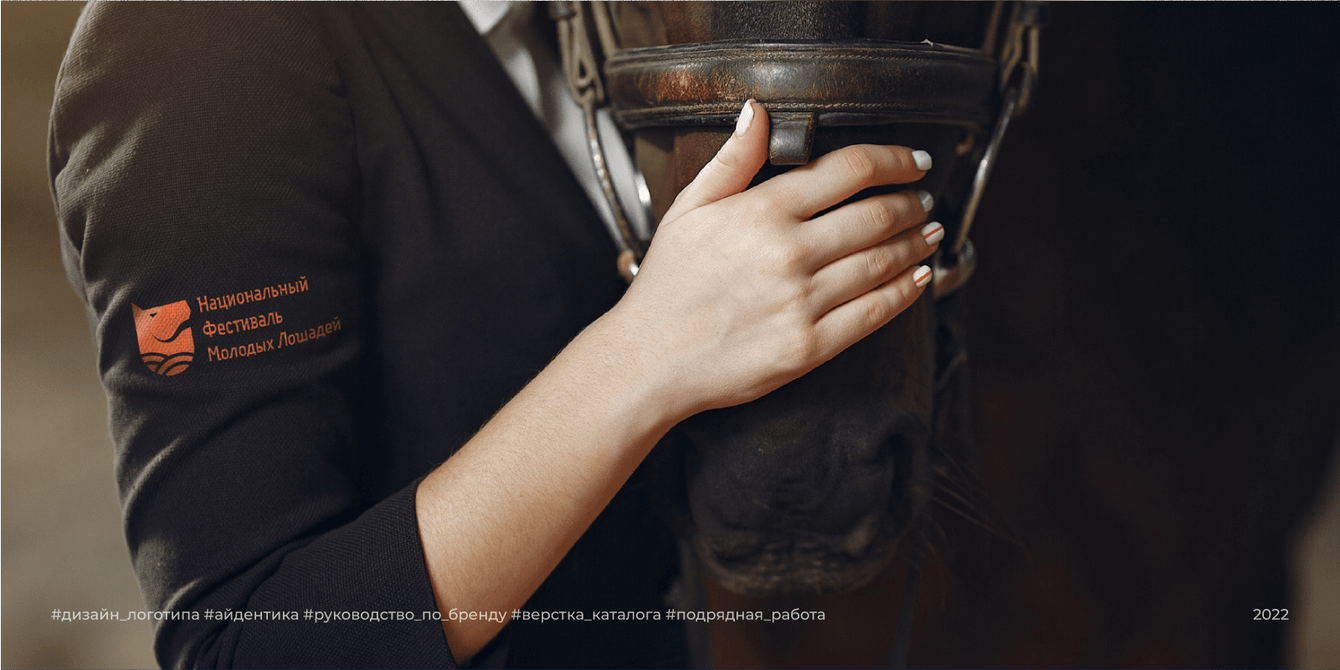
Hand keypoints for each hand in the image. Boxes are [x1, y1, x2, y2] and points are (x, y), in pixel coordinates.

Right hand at [608, 100, 942, 418]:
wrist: (649, 360)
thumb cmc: (667, 287)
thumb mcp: (688, 209)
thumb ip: (731, 159)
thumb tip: (758, 112)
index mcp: (761, 212)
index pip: (849, 170)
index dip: (895, 160)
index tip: (915, 161)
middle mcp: (787, 253)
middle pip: (877, 215)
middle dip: (912, 203)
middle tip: (925, 200)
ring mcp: (802, 301)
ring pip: (883, 261)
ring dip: (917, 244)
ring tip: (930, 234)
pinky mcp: (810, 345)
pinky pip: (875, 312)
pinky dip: (906, 291)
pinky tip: (918, 278)